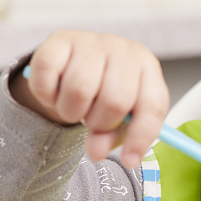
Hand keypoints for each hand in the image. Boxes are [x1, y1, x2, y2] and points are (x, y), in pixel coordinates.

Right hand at [11, 29, 169, 163]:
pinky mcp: (59, 40)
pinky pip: (48, 77)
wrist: (75, 61)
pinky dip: (47, 96)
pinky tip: (55, 91)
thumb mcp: (118, 117)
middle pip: (115, 101)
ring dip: (70, 111)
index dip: (140, 137)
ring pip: (79, 89)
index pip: (152, 105)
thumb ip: (112, 136)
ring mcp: (91, 41)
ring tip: (73, 106)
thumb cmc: (104, 91)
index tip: (129, 160)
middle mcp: (123, 50)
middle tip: (91, 119)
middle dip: (99, 122)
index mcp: (147, 67)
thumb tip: (97, 151)